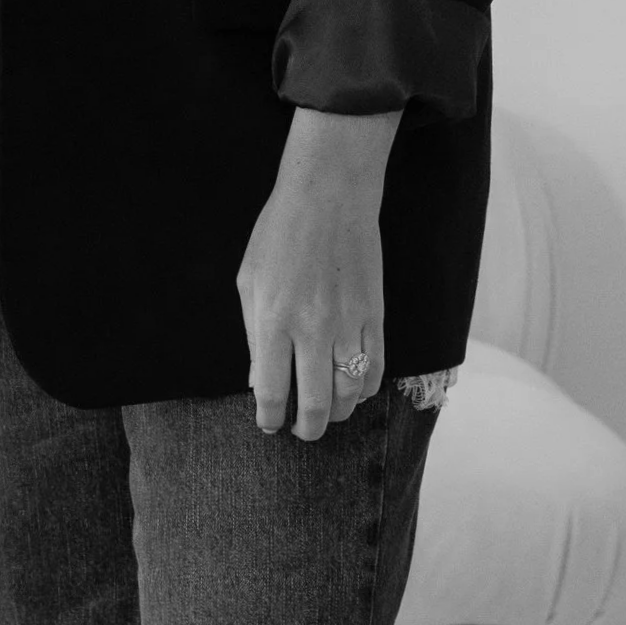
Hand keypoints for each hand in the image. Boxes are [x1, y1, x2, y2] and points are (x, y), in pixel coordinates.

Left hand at [236, 108, 399, 440]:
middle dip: (306, 429)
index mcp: (273, 319)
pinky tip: (353, 388)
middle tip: (301, 430)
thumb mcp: (249, 280)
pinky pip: (376, 371)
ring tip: (327, 411)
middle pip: (315, 406)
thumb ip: (252, 334)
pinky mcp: (376, 316)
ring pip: (350, 396)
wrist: (329, 194)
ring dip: (338, 413)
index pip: (272, 392)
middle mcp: (312, 329)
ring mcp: (348, 324)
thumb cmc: (280, 233)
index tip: (269, 423)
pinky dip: (365, 390)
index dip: (270, 419)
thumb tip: (259, 381)